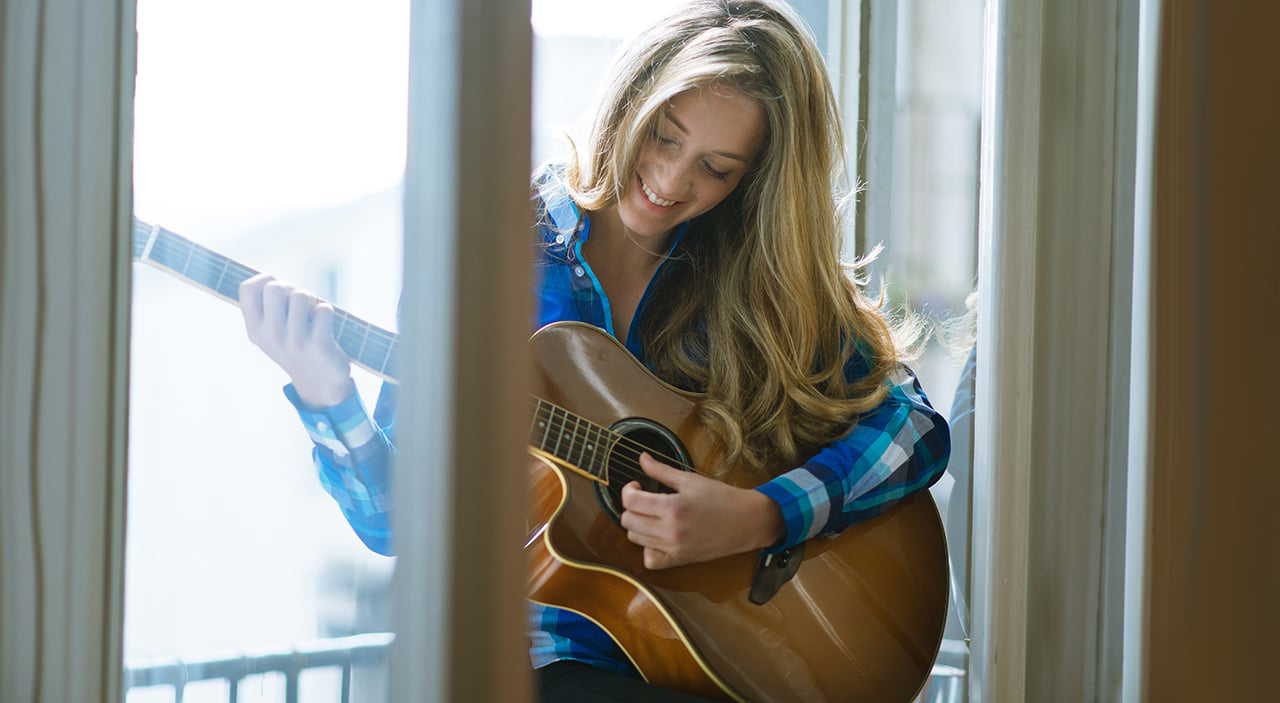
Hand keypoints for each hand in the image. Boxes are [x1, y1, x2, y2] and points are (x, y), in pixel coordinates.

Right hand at [238, 273, 352, 406]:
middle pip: (275, 287)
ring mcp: (294, 341)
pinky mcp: (319, 345)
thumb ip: (267, 304)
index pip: (247, 288)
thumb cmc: (296, 344)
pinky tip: (325, 327)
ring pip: (301, 295)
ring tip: (313, 317)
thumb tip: (268, 278)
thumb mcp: (273, 328)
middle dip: (291, 289)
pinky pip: (324, 309)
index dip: (264, 279)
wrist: (320, 382)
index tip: (278, 290)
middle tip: (300, 304)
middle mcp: (270, 335)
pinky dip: (327, 311)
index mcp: (255, 329)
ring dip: (312, 300)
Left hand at [620, 452, 783, 569]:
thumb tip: (641, 458)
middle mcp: (669, 531)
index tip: (638, 486)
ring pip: (635, 539)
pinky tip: (656, 537)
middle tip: (644, 499)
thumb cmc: (721, 498)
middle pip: (628, 521)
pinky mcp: (679, 560)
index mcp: (672, 507)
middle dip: (631, 507)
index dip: (628, 490)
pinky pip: (650, 560)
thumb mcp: (690, 479)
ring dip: (638, 525)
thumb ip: (661, 470)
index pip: (631, 501)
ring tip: (651, 515)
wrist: (746, 521)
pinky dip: (648, 549)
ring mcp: (673, 548)